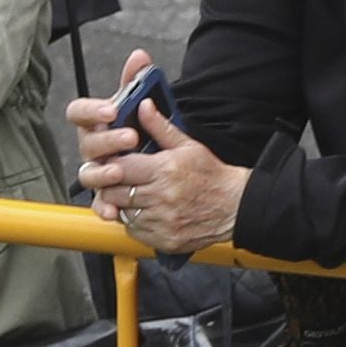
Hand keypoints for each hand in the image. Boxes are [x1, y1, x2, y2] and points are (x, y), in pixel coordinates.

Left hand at [69, 90, 248, 252]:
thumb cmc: (212, 175)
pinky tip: (144, 212)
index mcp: (165, 170)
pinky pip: (134, 232)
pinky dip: (133, 223)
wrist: (234, 206)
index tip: (112, 163)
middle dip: (110, 185)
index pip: (119, 167)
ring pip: (121, 213)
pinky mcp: (163, 240)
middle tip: (116, 181)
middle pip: (114, 193)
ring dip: (121, 205)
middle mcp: (161, 197)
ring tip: (132, 195)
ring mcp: (162, 221)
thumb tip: (144, 106)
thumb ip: (160, 127)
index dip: (111, 165)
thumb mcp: (188, 145)